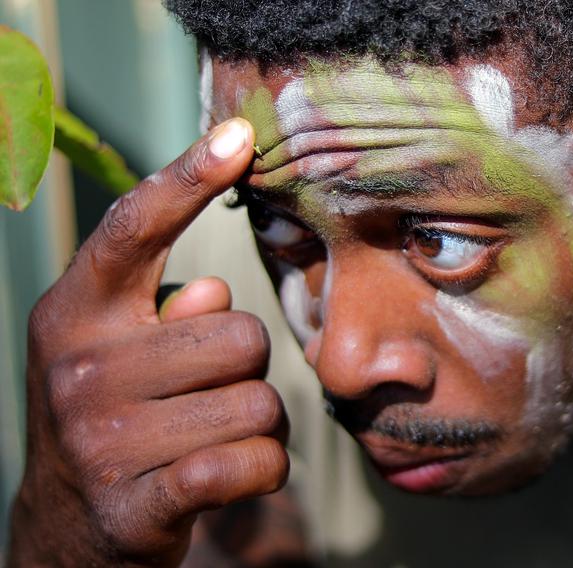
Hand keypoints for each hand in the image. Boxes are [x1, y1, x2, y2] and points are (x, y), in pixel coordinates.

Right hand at [8, 119, 289, 566]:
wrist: (71, 531)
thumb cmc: (117, 420)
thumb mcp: (118, 354)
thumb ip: (164, 310)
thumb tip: (213, 293)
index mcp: (75, 313)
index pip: (132, 229)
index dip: (187, 178)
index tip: (237, 136)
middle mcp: (79, 367)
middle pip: (241, 335)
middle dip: (245, 370)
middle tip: (208, 396)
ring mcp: (102, 439)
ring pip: (259, 403)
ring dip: (259, 425)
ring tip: (213, 437)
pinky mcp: (137, 503)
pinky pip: (251, 462)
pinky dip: (262, 470)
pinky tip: (232, 477)